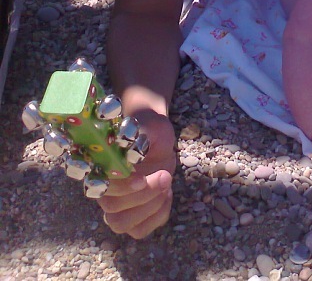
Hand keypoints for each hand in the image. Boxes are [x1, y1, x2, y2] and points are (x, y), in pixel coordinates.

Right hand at [98, 110, 176, 238]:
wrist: (156, 138)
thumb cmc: (150, 130)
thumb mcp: (150, 126)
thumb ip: (140, 135)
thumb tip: (131, 144)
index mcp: (100, 166)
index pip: (98, 186)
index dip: (121, 187)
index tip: (142, 178)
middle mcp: (103, 188)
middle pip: (111, 208)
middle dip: (143, 195)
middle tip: (165, 176)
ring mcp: (116, 205)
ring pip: (121, 224)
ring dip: (149, 208)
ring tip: (166, 186)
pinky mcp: (133, 216)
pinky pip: (139, 231)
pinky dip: (157, 216)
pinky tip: (167, 194)